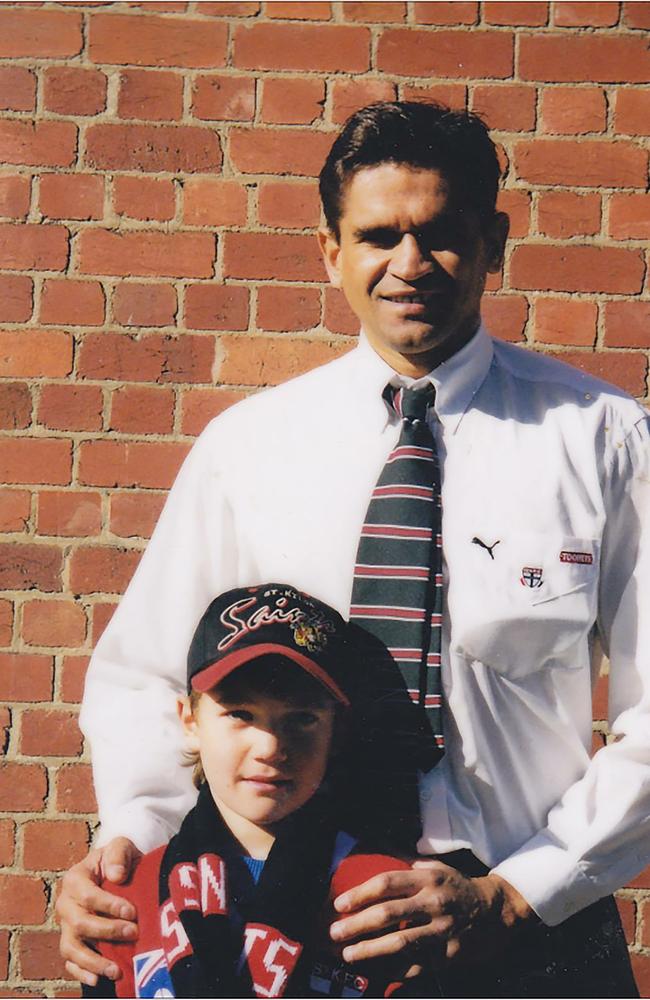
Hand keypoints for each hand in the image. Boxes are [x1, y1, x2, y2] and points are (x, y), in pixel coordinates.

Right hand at [57, 837, 140, 986]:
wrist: (115, 871)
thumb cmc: (118, 859)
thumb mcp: (120, 846)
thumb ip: (118, 854)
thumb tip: (117, 875)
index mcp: (75, 879)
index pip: (88, 895)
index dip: (109, 905)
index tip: (132, 912)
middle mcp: (66, 904)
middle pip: (79, 923)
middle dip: (107, 931)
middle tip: (133, 933)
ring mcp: (66, 925)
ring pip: (71, 947)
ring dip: (92, 961)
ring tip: (116, 970)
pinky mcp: (71, 941)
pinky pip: (70, 961)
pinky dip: (81, 972)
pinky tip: (98, 979)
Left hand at [330, 858, 534, 967]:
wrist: (495, 911)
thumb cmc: (457, 888)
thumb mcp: (436, 868)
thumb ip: (408, 865)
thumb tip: (376, 854)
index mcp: (427, 878)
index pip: (387, 883)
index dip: (360, 893)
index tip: (339, 904)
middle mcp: (433, 902)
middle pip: (388, 913)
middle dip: (357, 924)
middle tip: (334, 933)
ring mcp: (441, 930)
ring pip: (400, 942)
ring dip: (370, 950)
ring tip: (348, 955)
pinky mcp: (448, 954)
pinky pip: (417, 966)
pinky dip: (394, 971)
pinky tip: (375, 974)